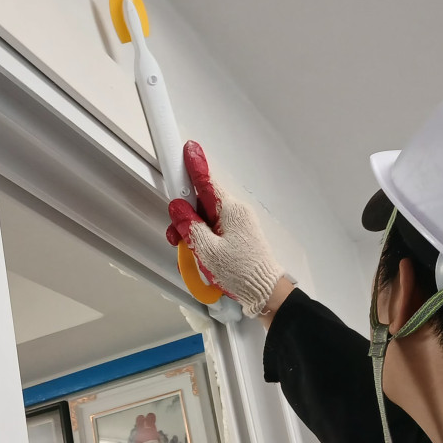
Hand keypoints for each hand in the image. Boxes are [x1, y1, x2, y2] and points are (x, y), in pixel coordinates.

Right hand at [166, 142, 285, 318]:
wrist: (265, 293)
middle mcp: (235, 214)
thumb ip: (189, 227)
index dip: (194, 166)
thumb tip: (178, 209)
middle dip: (186, 218)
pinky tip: (202, 259)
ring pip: (206, 221)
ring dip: (193, 234)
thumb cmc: (242, 271)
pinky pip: (214, 233)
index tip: (188, 150)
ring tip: (192, 255)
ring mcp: (238, 226)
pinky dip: (204, 242)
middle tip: (176, 236)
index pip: (207, 182)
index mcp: (230, 210)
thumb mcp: (207, 250)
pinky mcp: (238, 238)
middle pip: (202, 204)